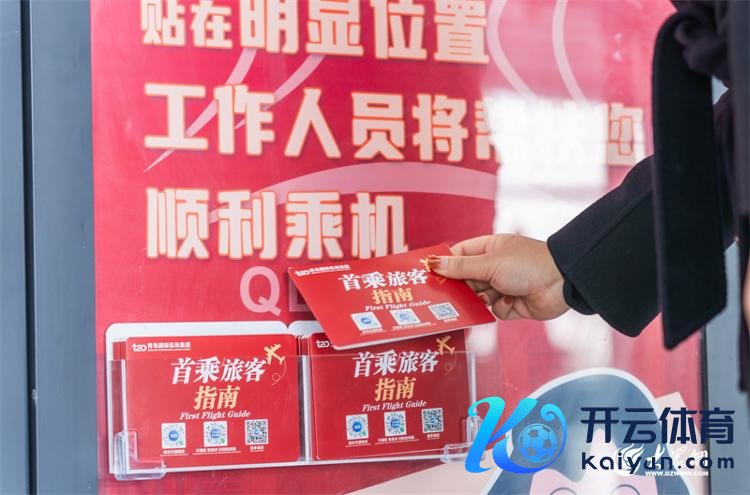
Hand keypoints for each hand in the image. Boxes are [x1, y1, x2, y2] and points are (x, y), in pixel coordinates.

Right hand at [427, 234, 569, 320]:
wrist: (562, 284)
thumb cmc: (528, 264)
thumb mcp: (489, 263)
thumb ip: (461, 267)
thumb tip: (434, 263)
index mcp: (490, 249)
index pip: (460, 254)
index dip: (445, 263)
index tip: (429, 273)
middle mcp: (495, 267)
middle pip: (466, 279)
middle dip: (460, 286)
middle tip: (446, 294)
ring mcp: (502, 286)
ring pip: (477, 297)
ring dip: (479, 298)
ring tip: (487, 296)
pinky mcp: (511, 305)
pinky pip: (493, 310)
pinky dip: (497, 308)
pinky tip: (508, 301)